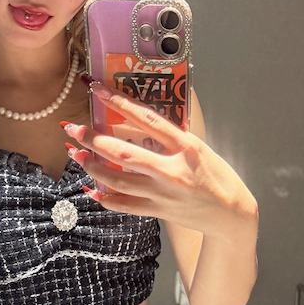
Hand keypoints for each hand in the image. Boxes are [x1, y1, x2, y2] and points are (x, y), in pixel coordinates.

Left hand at [62, 83, 257, 239]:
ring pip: (117, 180)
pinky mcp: (157, 211)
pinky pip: (123, 205)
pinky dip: (103, 197)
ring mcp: (163, 193)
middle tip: (72, 129)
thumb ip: (171, 137)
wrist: (231, 215)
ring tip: (76, 155)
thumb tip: (138, 119)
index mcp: (186, 146)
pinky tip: (90, 188)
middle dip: (93, 140)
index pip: (146, 118)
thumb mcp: (199, 148)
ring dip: (92, 167)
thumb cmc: (217, 176)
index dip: (118, 102)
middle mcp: (172, 169)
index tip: (95, 89)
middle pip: (123, 152)